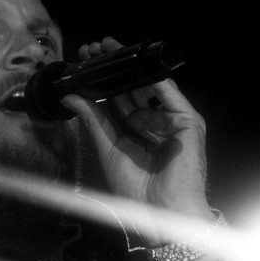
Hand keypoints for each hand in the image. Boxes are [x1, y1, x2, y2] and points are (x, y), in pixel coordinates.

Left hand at [63, 37, 211, 236]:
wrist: (161, 212)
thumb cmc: (137, 189)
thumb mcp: (108, 148)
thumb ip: (93, 120)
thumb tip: (71, 96)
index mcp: (136, 130)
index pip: (118, 99)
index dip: (101, 81)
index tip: (83, 62)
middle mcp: (154, 122)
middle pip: (133, 88)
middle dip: (113, 68)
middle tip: (92, 49)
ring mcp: (172, 121)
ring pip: (150, 87)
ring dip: (130, 67)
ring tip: (108, 49)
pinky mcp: (188, 123)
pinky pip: (170, 96)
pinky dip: (154, 79)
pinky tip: (137, 66)